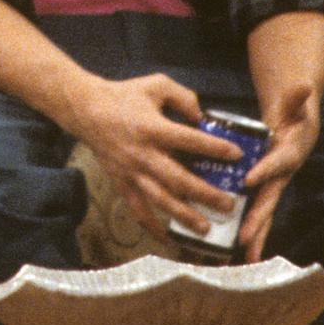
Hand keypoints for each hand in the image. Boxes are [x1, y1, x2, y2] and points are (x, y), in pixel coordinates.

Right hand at [61, 70, 248, 244]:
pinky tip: (169, 240)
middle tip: (228, 205)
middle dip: (205, 194)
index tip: (236, 155)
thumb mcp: (156, 84)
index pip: (189, 140)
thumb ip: (183, 97)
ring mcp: (132, 173)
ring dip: (184, 216)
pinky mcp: (122, 184)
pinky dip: (152, 228)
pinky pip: (138, 210)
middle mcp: (144, 155)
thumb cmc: (124, 96)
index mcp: (153, 128)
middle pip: (178, 180)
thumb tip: (202, 118)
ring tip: (205, 228)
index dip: (214, 148)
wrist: (86, 110)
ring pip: (160, 200)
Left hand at [234, 82, 320, 262]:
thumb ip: (296, 98)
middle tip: (244, 238)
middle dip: (257, 220)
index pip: (276, 164)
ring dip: (252, 236)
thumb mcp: (294, 106)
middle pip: (268, 200)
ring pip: (262, 215)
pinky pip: (254, 216)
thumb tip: (305, 84)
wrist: (298, 133)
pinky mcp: (261, 194)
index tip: (248, 178)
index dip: (264, 170)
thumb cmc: (293, 119)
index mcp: (287, 155)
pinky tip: (233, 253)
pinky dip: (247, 234)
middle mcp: (280, 177)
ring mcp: (271, 188)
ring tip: (240, 259)